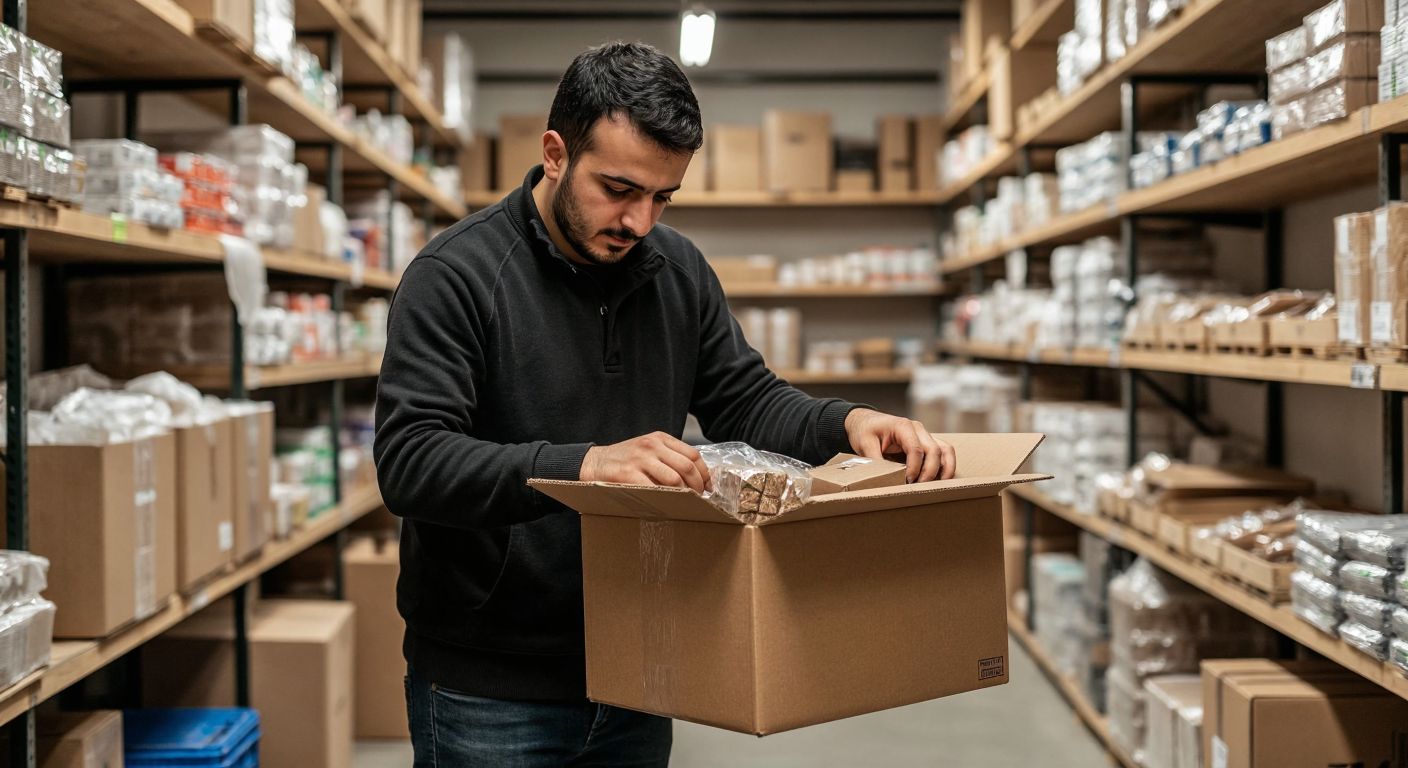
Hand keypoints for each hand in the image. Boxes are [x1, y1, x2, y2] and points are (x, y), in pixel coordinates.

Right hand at [580, 431, 711, 492]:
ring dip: (684, 495)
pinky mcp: (629, 474)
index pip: (693, 455)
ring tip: (685, 504)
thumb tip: (697, 477)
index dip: (705, 474)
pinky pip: (655, 490)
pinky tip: (667, 505)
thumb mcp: (648, 449)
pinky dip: (665, 500)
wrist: (594, 463)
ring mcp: (640, 459)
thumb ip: (669, 456)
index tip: (708, 487)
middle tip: (698, 499)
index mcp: (660, 438)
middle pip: (687, 467)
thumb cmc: (624, 460)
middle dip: (698, 487)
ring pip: (674, 479)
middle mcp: (652, 446)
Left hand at [844, 408, 955, 482]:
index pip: (915, 449)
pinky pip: (944, 452)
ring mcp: (924, 434)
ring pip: (945, 450)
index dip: (914, 468)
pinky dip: (946, 465)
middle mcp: (918, 429)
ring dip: (945, 469)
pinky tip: (940, 479)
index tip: (907, 482)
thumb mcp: (865, 444)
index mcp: (903, 426)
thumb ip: (875, 460)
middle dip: (929, 472)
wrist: (865, 421)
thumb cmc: (865, 430)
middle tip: (919, 488)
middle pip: (934, 450)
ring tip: (937, 486)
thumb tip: (884, 479)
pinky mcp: (926, 442)